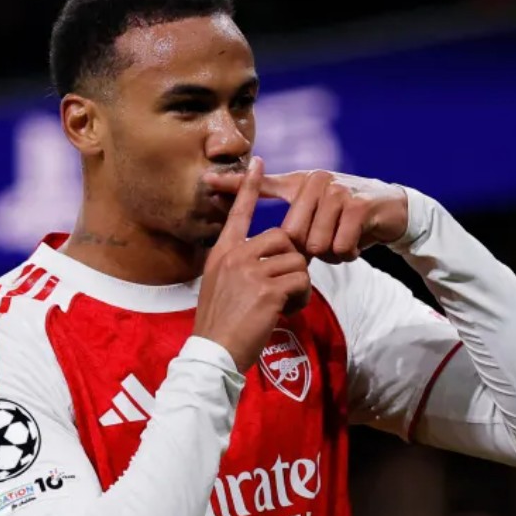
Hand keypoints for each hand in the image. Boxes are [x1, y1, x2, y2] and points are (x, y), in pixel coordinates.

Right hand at [195, 158, 311, 372]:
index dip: (249, 186)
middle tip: (286, 289)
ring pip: (297, 262)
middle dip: (293, 263)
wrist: (213, 353)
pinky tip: (286, 313)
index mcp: (222, 253)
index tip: (258, 161)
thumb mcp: (219, 287)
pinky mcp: (266, 290)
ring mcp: (249, 271)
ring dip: (299, 286)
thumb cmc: (220, 326)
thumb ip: (240, 267)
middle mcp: (234, 256)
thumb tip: (272, 259)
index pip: (239, 212)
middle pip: (284, 238)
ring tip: (283, 306)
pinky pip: (301, 282)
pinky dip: (301, 300)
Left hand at [202, 168, 408, 262]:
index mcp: (299, 183)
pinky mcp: (359, 205)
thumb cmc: (344, 215)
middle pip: (292, 234)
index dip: (234, 184)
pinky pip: (340, 245)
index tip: (206, 180)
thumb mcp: (310, 210)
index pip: (261, 186)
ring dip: (329, 255)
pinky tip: (353, 244)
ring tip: (339, 243)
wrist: (390, 212)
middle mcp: (316, 181)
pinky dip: (347, 253)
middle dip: (306, 252)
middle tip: (321, 248)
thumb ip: (276, 207)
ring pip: (317, 244)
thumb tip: (243, 211)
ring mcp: (338, 191)